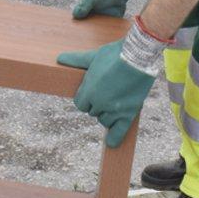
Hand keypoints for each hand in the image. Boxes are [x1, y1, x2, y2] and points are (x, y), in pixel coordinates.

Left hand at [57, 23, 163, 146]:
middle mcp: (100, 103)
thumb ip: (76, 60)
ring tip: (115, 102)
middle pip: (92, 112)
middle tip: (107, 92)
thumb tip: (59, 58)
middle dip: (97, 104)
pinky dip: (114, 138)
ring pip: (104, 120)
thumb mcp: (93, 56)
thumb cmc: (115, 54)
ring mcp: (114, 109)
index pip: (80, 104)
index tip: (93, 93)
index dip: (85, 99)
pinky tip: (111, 143)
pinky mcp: (128, 113)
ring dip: (106, 114)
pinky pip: (119, 131)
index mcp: (89, 91)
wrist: (138, 57)